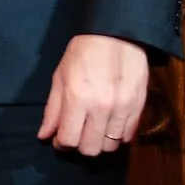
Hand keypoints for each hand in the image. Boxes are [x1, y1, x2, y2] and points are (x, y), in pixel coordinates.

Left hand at [38, 33, 151, 156]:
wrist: (117, 35)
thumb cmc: (82, 54)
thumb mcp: (60, 78)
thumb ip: (53, 110)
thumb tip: (44, 136)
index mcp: (78, 99)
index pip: (69, 140)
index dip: (61, 143)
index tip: (61, 138)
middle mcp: (102, 108)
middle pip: (91, 148)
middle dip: (80, 145)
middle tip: (78, 134)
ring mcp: (123, 108)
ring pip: (111, 146)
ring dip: (100, 142)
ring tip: (95, 130)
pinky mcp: (140, 106)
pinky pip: (129, 135)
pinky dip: (118, 136)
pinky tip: (110, 125)